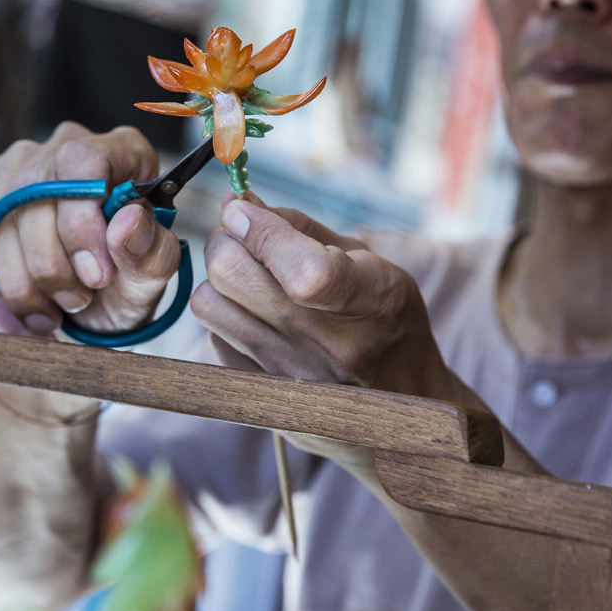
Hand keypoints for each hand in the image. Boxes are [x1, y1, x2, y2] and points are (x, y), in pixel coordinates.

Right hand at [0, 122, 182, 337]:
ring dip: (20, 281)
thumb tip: (127, 221)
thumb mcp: (150, 281)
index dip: (80, 224)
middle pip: (32, 191)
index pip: (82, 162)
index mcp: (122, 152)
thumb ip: (152, 253)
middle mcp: (67, 143)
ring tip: (51, 313)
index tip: (96, 277)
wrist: (95, 306)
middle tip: (77, 303)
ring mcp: (20, 163)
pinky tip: (19, 307)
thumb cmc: (126, 283)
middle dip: (50, 266)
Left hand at [192, 194, 463, 475]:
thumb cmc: (387, 320)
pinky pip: (212, 336)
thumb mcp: (369, 263)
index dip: (261, 230)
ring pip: (208, 303)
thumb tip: (238, 203)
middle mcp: (328, 346)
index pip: (304, 271)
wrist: (403, 407)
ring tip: (248, 278)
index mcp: (371, 302)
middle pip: (231, 274)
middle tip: (242, 236)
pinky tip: (254, 314)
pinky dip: (226, 314)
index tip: (244, 208)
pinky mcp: (261, 397)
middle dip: (227, 239)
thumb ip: (301, 228)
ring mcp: (290, 377)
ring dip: (219, 280)